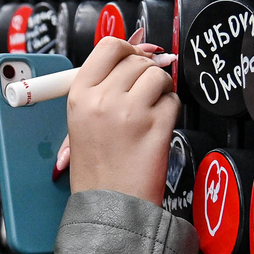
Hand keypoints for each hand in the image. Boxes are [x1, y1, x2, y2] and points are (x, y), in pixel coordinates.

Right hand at [54, 30, 179, 206]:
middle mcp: (102, 99)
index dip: (128, 49)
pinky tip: (157, 127)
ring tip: (150, 112)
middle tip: (143, 95)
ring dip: (160, 90)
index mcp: (79, 95)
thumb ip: (104, 86)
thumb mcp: (82, 121)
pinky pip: (173, 100)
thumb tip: (144, 52)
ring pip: (158, 76)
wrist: (108, 206)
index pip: (109, 46)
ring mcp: (130, 112)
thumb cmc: (96, 167)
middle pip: (136, 60)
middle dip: (145, 72)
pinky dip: (170, 111)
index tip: (135, 59)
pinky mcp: (156, 127)